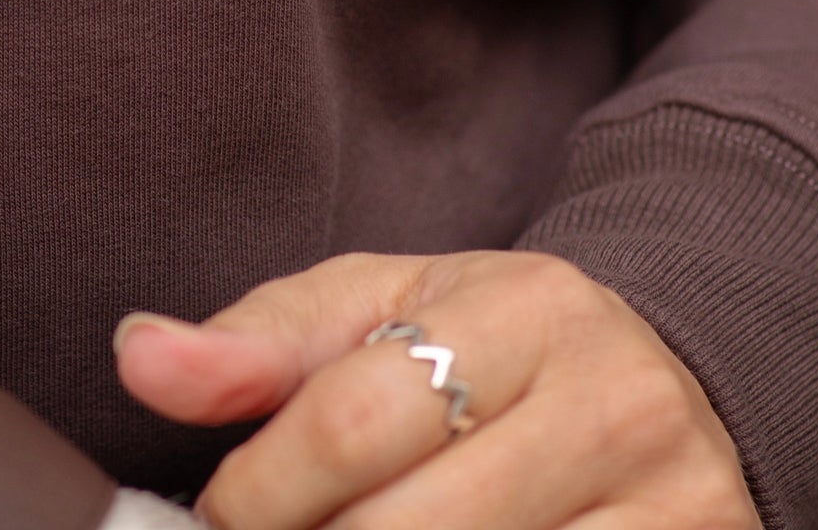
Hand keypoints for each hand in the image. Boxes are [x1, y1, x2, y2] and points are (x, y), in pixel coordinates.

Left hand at [115, 251, 759, 529]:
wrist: (668, 388)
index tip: (221, 513)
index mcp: (527, 309)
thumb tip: (138, 355)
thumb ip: (258, 342)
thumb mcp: (380, 309)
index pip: (356, 417)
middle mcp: (618, 406)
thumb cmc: (491, 350)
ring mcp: (679, 513)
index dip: (263, 486)